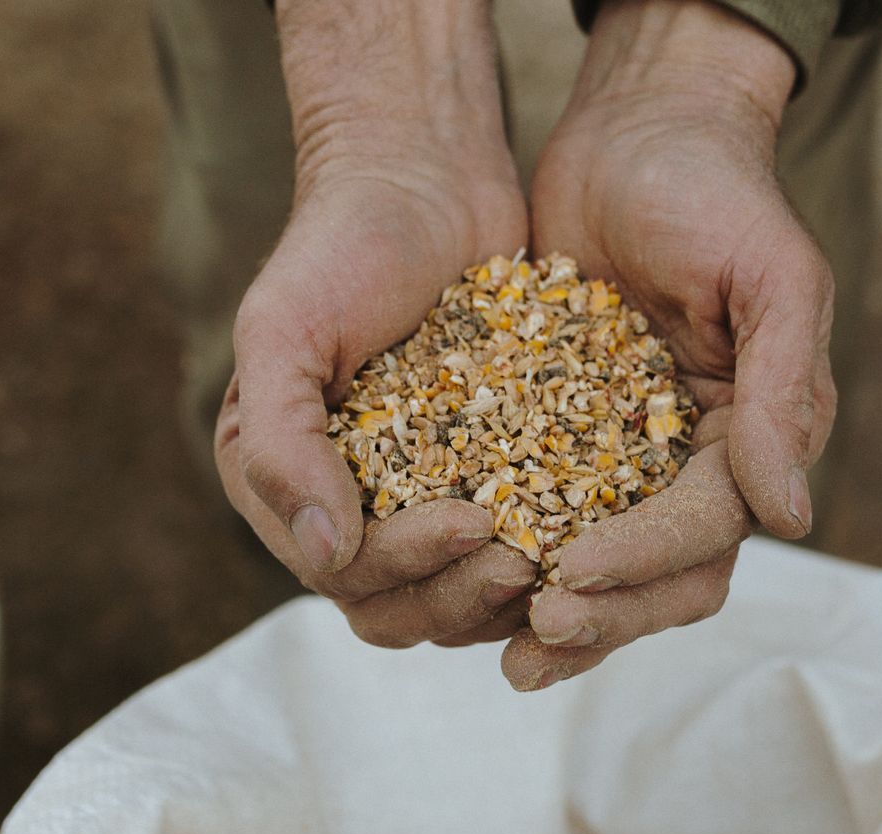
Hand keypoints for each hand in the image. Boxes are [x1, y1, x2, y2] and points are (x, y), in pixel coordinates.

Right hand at [218, 0, 538, 646]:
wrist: (427, 176)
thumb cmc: (341, 244)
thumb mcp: (285, 331)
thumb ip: (281, 443)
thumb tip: (323, 555)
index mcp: (289, 488)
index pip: (346, 576)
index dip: (407, 567)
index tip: (473, 522)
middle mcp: (352, 509)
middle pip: (407, 609)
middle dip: (464, 598)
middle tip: (525, 562)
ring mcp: (426, 498)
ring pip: (467, 593)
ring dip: (511, 591)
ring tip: (567, 555)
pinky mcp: (497, 474)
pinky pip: (524, 537)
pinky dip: (555, 548)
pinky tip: (601, 534)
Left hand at [507, 0, 835, 689]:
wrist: (639, 129)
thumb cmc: (715, 190)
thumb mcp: (770, 276)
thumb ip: (785, 394)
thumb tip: (793, 517)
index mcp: (757, 438)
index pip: (706, 531)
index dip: (642, 564)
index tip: (567, 579)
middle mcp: (700, 464)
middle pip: (663, 579)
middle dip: (603, 616)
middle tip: (531, 636)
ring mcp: (632, 458)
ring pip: (605, 568)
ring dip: (559, 617)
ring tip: (502, 652)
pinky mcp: (567, 438)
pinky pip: (545, 516)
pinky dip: (513, 558)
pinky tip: (462, 588)